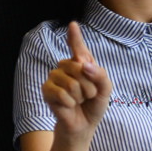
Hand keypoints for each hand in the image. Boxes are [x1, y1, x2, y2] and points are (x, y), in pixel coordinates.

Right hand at [42, 22, 111, 136]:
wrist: (83, 125)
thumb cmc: (93, 105)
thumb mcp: (105, 89)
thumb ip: (100, 74)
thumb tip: (83, 64)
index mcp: (81, 63)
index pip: (78, 47)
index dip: (75, 37)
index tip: (73, 25)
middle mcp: (65, 66)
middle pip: (80, 68)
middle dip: (90, 87)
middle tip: (87, 95)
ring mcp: (54, 77)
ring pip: (72, 83)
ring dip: (80, 96)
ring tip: (78, 100)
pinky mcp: (47, 90)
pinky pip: (63, 94)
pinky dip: (70, 103)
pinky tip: (69, 106)